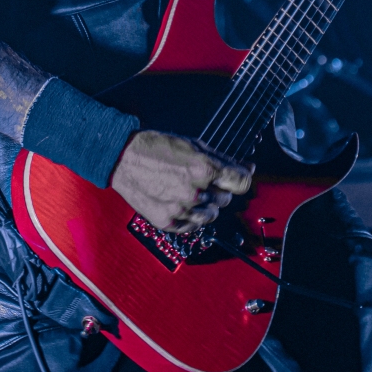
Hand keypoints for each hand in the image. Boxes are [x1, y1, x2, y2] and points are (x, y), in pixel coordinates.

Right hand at [111, 130, 252, 234]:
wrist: (123, 158)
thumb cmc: (156, 147)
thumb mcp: (194, 145)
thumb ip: (223, 160)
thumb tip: (248, 167)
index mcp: (203, 169)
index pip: (241, 183)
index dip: (240, 179)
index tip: (236, 178)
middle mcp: (194, 192)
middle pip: (225, 199)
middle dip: (218, 189)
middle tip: (202, 180)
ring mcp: (180, 209)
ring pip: (210, 216)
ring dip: (205, 205)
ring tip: (189, 191)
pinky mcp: (167, 221)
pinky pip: (192, 226)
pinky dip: (190, 217)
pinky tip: (181, 202)